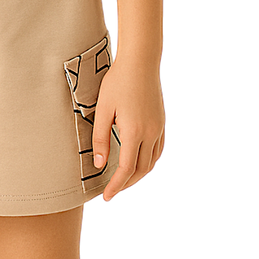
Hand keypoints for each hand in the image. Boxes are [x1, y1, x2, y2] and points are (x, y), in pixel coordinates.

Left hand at [91, 59, 165, 202]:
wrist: (140, 62)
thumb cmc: (118, 82)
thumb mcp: (102, 109)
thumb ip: (100, 138)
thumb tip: (99, 164)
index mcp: (134, 132)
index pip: (125, 169)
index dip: (116, 185)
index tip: (106, 196)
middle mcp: (150, 133)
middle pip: (139, 169)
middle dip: (125, 183)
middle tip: (111, 191)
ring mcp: (158, 128)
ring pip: (150, 162)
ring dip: (136, 174)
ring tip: (121, 180)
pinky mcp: (160, 122)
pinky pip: (155, 151)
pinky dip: (146, 162)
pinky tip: (136, 162)